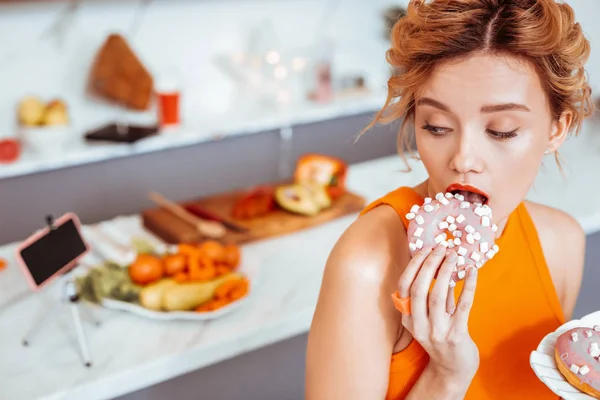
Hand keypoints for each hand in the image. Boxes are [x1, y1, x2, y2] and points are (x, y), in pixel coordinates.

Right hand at [398, 244, 479, 382]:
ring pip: (438, 295)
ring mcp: (437, 331)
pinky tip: (472, 272)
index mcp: (408, 318)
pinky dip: (468, 285)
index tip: (426, 249)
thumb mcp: (428, 318)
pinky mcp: (457, 335)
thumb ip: (430, 296)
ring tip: (454, 256)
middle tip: (441, 248)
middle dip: (430, 264)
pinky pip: (463, 305)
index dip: (415, 265)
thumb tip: (439, 263)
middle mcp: (419, 325)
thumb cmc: (440, 337)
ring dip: (446, 271)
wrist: (453, 368)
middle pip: (419, 288)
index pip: (405, 287)